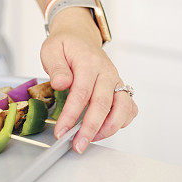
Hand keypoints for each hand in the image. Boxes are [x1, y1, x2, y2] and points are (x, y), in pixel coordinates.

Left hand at [40, 8, 136, 152]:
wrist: (80, 36)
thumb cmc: (66, 46)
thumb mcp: (52, 49)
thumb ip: (56, 67)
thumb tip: (62, 83)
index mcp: (89, 62)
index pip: (82, 92)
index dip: (71, 115)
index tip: (61, 131)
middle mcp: (106, 72)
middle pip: (104, 104)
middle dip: (90, 128)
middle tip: (77, 144)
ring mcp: (116, 81)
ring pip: (124, 108)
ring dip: (109, 128)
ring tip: (90, 139)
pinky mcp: (120, 89)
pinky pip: (130, 109)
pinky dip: (121, 123)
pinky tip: (104, 130)